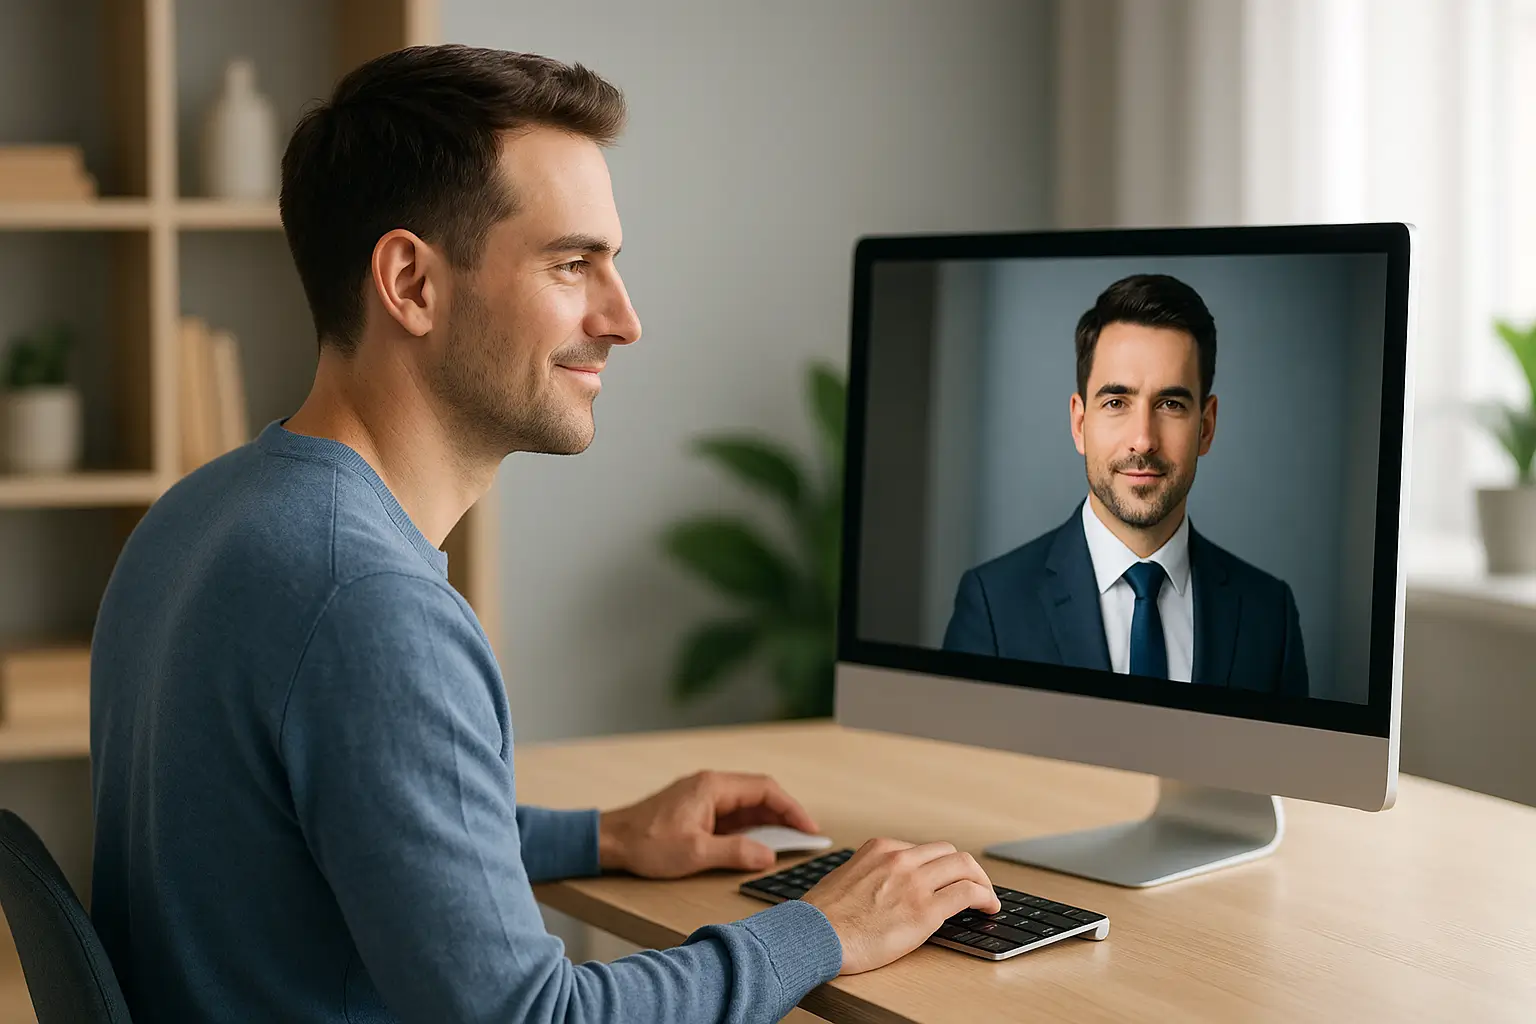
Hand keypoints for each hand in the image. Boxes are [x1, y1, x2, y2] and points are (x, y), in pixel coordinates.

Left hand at [598, 770, 819, 878]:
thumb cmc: (647, 843)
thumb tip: (768, 856)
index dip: (792, 808)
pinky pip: (733, 815)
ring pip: (747, 805)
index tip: (809, 829)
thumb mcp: (696, 853)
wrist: (610, 841)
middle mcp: (711, 785)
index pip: (765, 789)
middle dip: (785, 815)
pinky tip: (759, 845)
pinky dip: (750, 828)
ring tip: (789, 844)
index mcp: (713, 786)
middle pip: (760, 795)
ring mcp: (704, 797)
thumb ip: (736, 853)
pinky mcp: (697, 810)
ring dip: (768, 823)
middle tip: (805, 838)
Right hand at [802, 837, 999, 974]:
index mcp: (880, 849)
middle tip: (973, 884)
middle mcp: (900, 859)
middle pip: (949, 852)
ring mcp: (915, 882)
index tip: (944, 879)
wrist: (815, 935)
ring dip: (982, 881)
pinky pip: (968, 893)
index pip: (922, 849)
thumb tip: (882, 884)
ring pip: (965, 866)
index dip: (939, 866)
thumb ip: (869, 873)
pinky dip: (985, 897)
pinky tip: (988, 907)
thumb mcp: (845, 876)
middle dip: (966, 868)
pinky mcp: (926, 909)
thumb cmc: (823, 916)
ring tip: (987, 897)